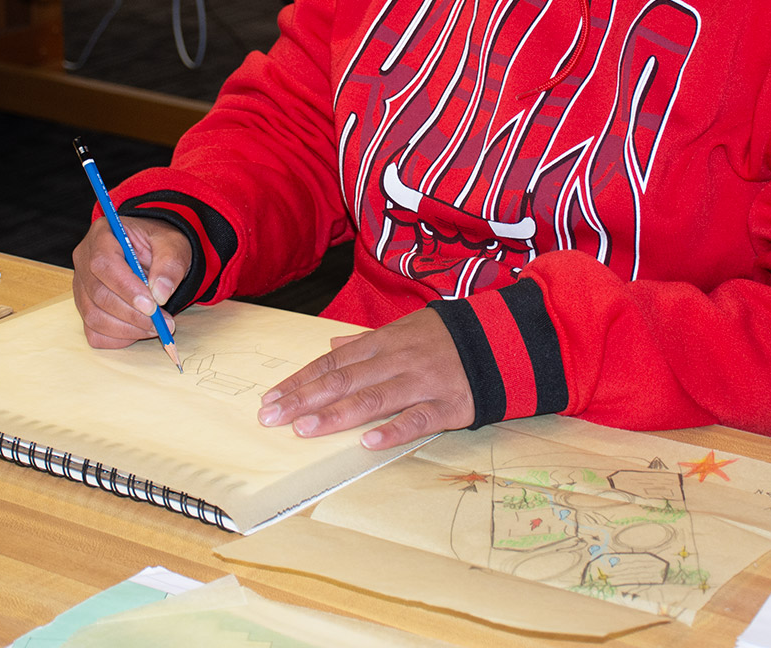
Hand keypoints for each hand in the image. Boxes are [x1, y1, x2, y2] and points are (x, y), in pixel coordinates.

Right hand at [72, 216, 191, 349]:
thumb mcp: (173, 244)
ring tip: (157, 327)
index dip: (126, 288)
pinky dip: (118, 338)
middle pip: (98, 294)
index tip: (152, 305)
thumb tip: (160, 294)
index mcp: (102, 234)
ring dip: (128, 329)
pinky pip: (94, 331)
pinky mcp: (86, 307)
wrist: (155, 252)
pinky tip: (140, 330)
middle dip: (132, 314)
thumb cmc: (160, 244)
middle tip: (162, 323)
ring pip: (94, 316)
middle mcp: (84, 259)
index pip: (104, 264)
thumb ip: (170, 264)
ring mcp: (81, 286)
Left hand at [257, 307, 474, 449]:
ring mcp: (421, 382)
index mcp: (384, 342)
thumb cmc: (444, 337)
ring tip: (305, 429)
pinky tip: (368, 443)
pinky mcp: (447, 405)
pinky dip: (393, 430)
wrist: (500, 340)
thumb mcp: (404, 328)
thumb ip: (366, 341)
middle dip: (305, 399)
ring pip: (374, 398)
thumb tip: (333, 344)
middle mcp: (397, 360)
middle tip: (272, 418)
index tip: (270, 399)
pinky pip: (417, 418)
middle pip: (344, 380)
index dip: (301, 380)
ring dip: (337, 414)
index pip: (333, 362)